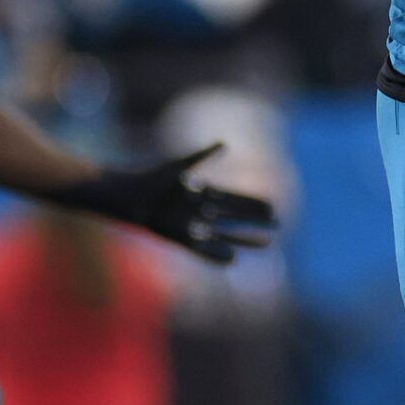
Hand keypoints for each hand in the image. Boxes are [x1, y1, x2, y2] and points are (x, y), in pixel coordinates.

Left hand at [53, 143, 276, 262]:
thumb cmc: (150, 178)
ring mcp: (192, 224)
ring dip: (243, 240)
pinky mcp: (179, 238)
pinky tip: (233, 260)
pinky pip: (202, 249)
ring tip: (265, 244)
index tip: (273, 207)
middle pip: (234, 217)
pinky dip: (216, 254)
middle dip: (254, 222)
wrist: (126, 196)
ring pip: (224, 234)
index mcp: (202, 191)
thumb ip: (202, 156)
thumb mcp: (179, 166)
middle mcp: (200, 210)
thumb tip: (226, 144)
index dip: (253, 203)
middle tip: (277, 226)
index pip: (235, 198)